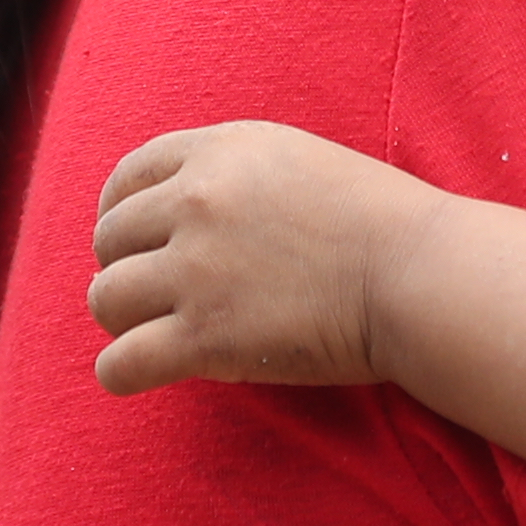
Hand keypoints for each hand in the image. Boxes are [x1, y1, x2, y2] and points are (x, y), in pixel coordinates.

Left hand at [87, 121, 433, 391]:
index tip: (134, 241)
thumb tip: (184, 209)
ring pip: (105, 299)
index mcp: (217, 152)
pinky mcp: (205, 338)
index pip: (128, 177)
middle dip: (126, 268)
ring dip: (124, 320)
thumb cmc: (379, 222)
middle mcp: (194, 203)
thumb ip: (233, 173)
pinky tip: (142, 373)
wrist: (420, 273)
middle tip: (157, 296)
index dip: (120, 212)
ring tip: (152, 333)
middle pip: (110, 240)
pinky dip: (123, 372)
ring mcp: (195, 271)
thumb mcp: (296, 160)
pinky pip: (121, 363)